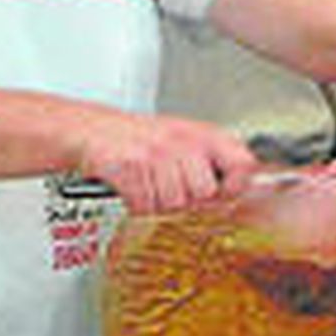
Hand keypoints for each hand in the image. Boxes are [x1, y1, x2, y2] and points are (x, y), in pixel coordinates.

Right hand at [77, 112, 256, 214]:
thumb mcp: (184, 142)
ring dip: (157, 201)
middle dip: (186, 198)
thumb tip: (239, 195)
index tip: (224, 191)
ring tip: (147, 182)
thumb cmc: (139, 139)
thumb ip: (213, 166)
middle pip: (204, 193)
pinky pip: (145, 205)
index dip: (236, 185)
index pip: (244, 163)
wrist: (91, 130)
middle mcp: (183, 140)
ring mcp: (157, 152)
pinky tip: (131, 185)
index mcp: (203, 134)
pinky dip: (136, 203)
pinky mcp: (131, 166)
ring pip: (174, 203)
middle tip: (168, 185)